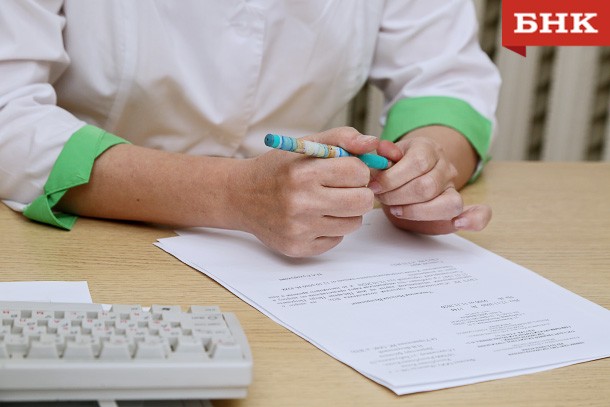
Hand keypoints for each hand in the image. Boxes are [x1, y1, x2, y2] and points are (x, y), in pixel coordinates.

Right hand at [237, 127, 378, 256]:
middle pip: (363, 201)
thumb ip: (341, 138)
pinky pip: (337, 240)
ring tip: (327, 202)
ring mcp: (300, 228)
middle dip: (359, 192)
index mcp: (304, 172)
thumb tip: (374, 143)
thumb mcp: (304, 145)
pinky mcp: (298, 248)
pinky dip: (331, 229)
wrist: (240, 196)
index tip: (347, 171)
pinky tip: (315, 218)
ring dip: (347, 212)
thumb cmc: (277, 169)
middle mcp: (301, 202)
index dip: (358, 170)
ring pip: (353, 223)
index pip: (359, 172)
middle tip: (344, 189)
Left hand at [368, 126, 491, 234]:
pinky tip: (459, 224)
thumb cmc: (396, 166)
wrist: (410, 172)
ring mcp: (453, 187)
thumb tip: (383, 149)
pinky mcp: (457, 206)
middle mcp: (445, 167)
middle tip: (382, 199)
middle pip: (427, 187)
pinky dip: (474, 220)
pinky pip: (478, 213)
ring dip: (417, 212)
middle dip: (398, 197)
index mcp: (428, 148)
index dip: (392, 178)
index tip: (374, 187)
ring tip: (397, 210)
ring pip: (448, 203)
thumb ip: (384, 155)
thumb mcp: (386, 156)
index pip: (417, 163)